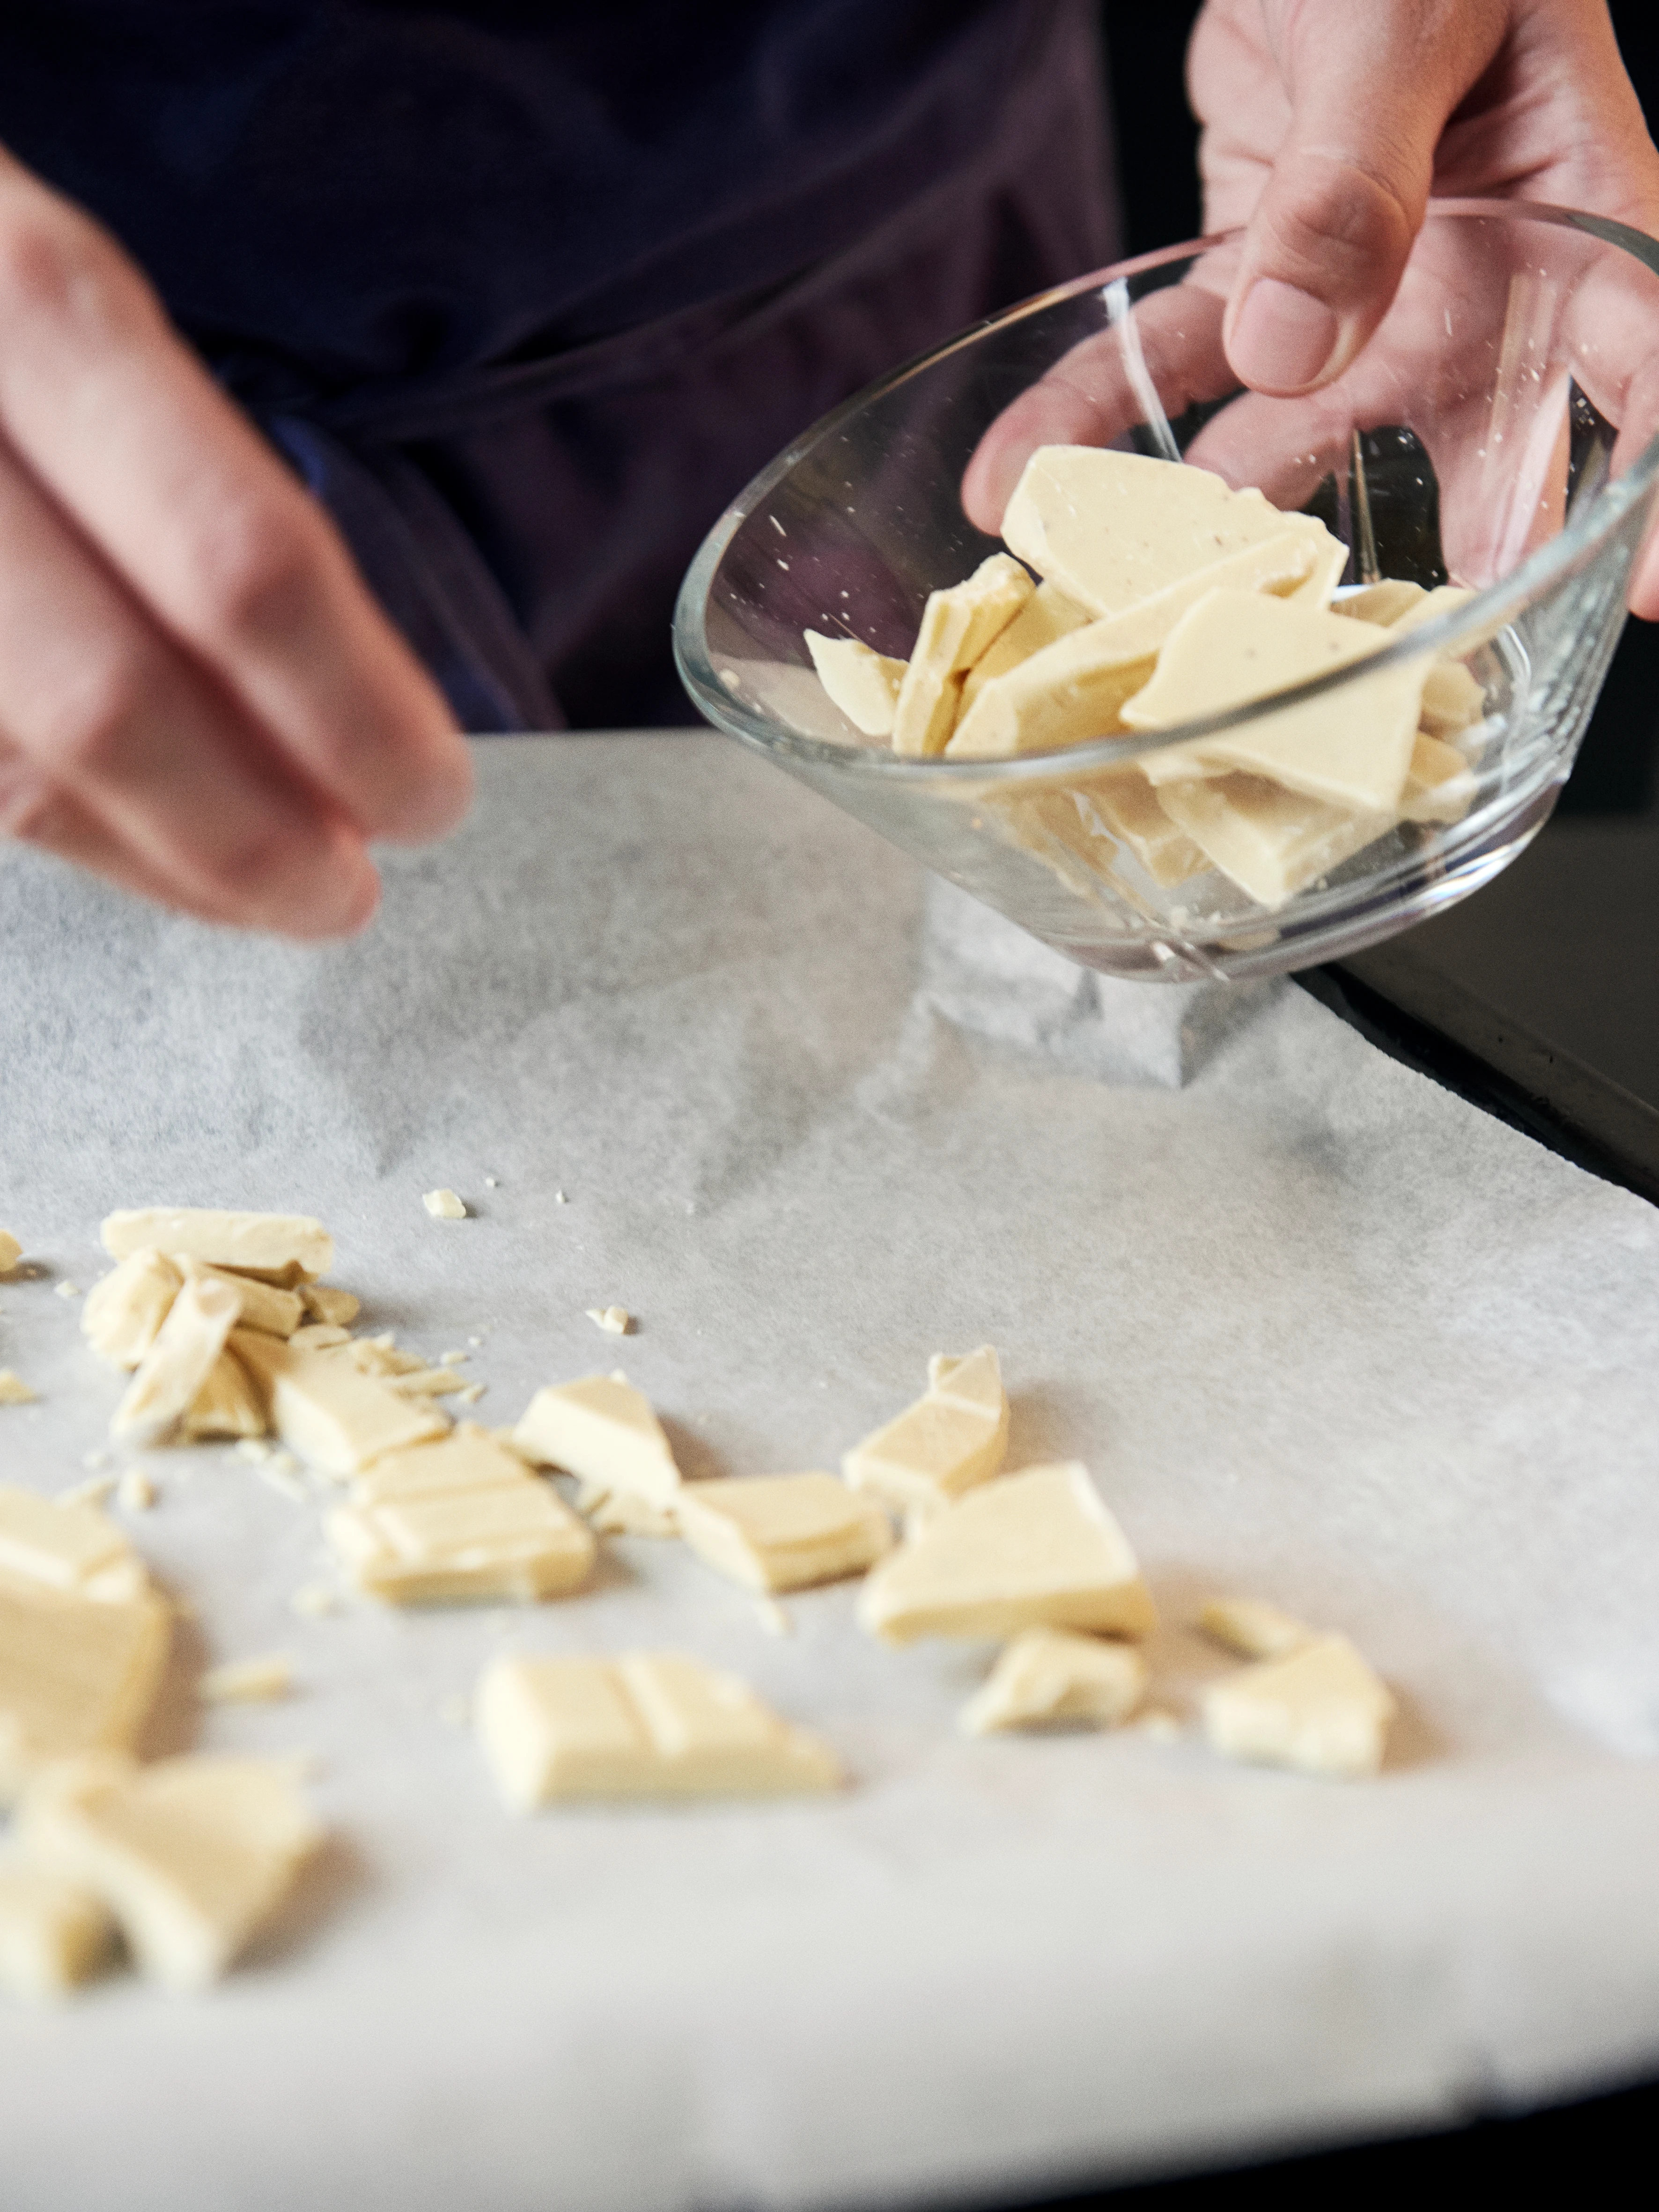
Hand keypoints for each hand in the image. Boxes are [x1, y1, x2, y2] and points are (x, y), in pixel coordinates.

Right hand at [0, 145, 470, 935]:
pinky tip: (165, 859)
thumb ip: (206, 484)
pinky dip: (89, 841)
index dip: (354, 711)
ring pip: (23, 777)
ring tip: (282, 895)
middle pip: (115, 699)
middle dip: (259, 832)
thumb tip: (360, 703)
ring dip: (174, 865)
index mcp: (39, 303)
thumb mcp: (78, 304)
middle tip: (352, 891)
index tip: (434, 795)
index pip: (237, 559)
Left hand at [965, 1, 1658, 613]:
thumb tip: (1289, 350)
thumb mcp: (1398, 22)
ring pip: (1294, 441)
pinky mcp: (1251, 289)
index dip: (1652, 480)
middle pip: (1479, 451)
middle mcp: (1475, 282)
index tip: (1646, 594)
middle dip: (1438, 564)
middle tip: (1390, 674)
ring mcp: (1361, 301)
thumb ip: (1353, 180)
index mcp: (1570, 210)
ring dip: (1214, 527)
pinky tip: (1011, 483)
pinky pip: (1164, 369)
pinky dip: (1085, 420)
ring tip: (1139, 612)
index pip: (1642, 352)